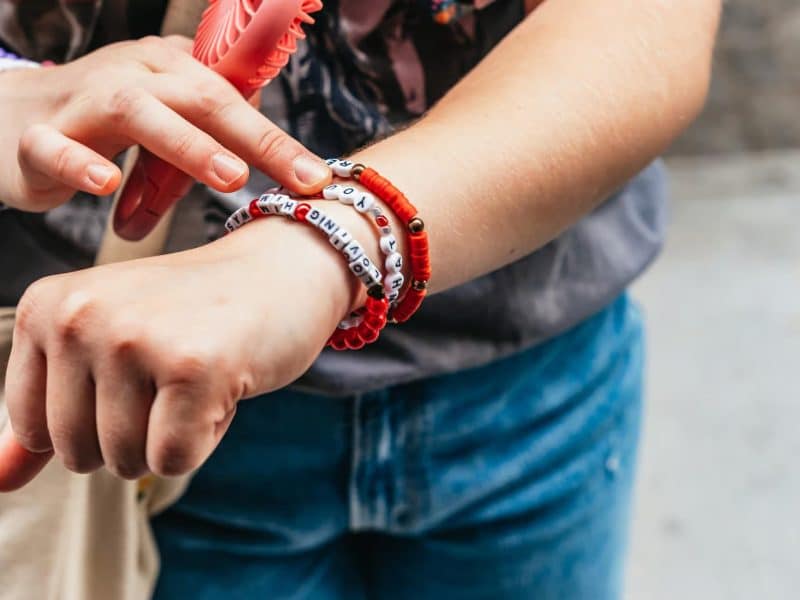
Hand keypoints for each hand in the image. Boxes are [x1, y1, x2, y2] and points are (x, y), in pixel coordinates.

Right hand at [0, 36, 330, 211]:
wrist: (8, 119)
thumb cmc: (103, 126)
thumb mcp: (168, 124)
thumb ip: (215, 136)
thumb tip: (281, 162)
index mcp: (168, 71)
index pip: (234, 100)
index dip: (279, 138)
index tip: (320, 179)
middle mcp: (132, 75)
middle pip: (202, 98)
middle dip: (258, 139)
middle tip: (302, 179)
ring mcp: (83, 103)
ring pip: (138, 111)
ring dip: (188, 144)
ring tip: (230, 176)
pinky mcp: (37, 139)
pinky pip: (57, 147)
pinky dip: (81, 164)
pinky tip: (108, 184)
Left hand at [0, 204, 370, 489]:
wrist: (280, 271)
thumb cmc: (194, 314)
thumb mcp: (110, 350)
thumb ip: (49, 414)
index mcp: (46, 307)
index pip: (37, 430)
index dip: (98, 418)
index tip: (139, 365)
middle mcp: (79, 317)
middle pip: (78, 453)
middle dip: (137, 432)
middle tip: (175, 368)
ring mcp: (134, 339)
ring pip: (126, 462)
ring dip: (174, 435)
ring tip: (199, 373)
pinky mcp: (192, 366)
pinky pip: (174, 460)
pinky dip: (205, 439)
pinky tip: (224, 382)